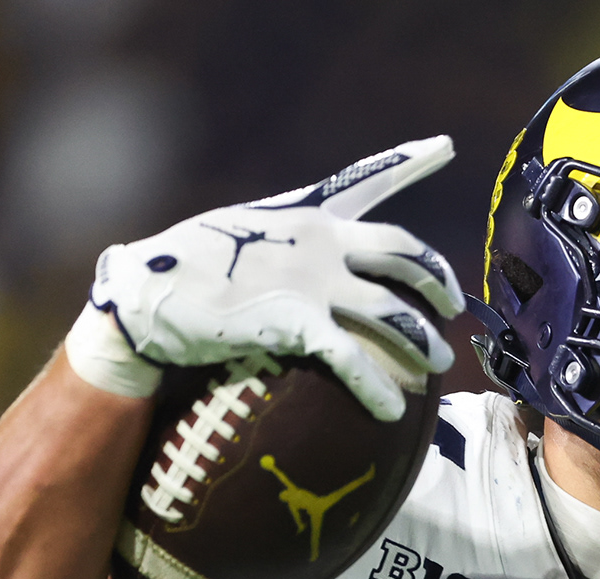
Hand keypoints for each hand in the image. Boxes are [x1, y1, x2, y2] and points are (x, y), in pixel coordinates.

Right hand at [85, 136, 463, 419]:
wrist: (145, 294)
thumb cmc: (180, 270)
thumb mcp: (235, 234)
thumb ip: (275, 240)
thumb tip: (283, 255)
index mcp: (306, 215)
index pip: (368, 180)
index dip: (411, 161)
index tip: (446, 147)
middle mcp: (319, 241)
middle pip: (403, 253)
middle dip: (438, 279)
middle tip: (454, 308)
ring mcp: (311, 280)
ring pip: (392, 311)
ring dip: (423, 340)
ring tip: (440, 366)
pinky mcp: (297, 322)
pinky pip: (353, 360)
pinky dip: (377, 388)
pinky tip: (392, 411)